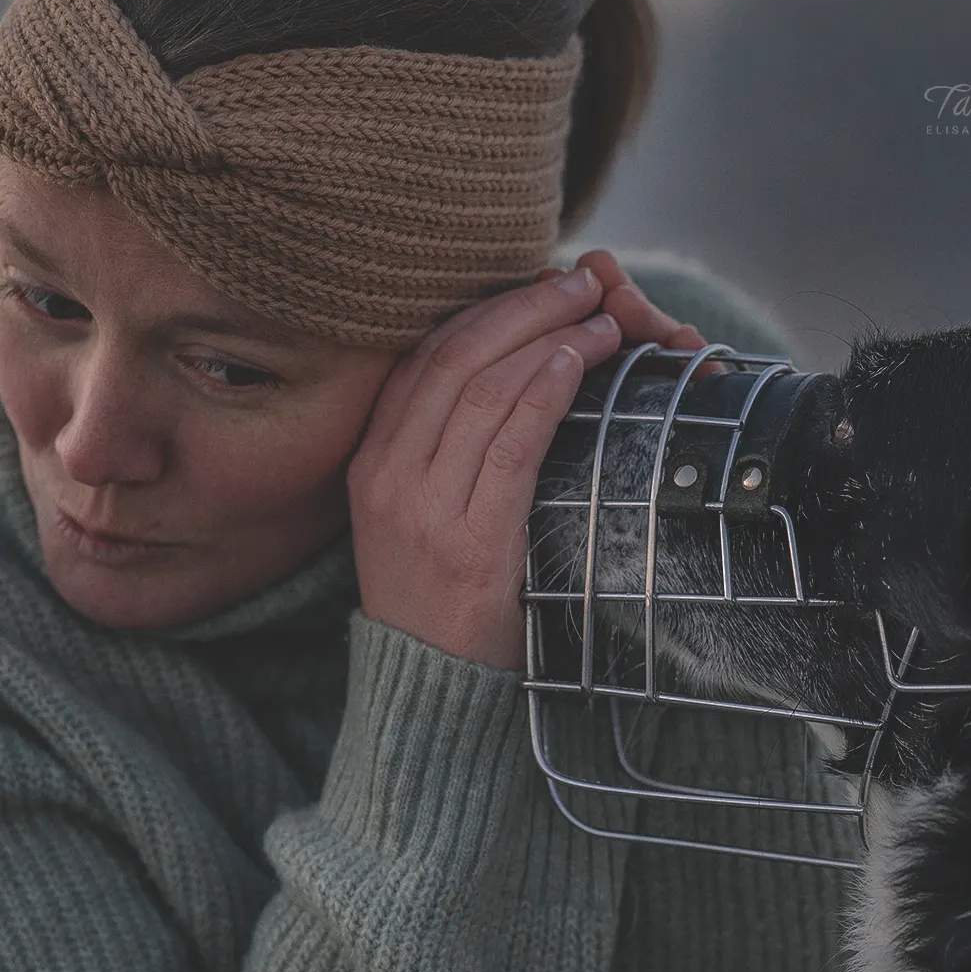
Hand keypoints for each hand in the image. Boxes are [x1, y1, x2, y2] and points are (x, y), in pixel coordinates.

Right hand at [348, 253, 703, 668]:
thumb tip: (508, 377)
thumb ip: (446, 452)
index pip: (426, 356)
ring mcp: (424, 510)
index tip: (540, 280)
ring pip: (484, 391)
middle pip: (456, 358)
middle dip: (525, 306)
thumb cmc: (443, 600)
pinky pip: (510, 446)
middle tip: (582, 280)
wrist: (430, 691)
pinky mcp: (469, 544)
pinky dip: (545, 392)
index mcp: (370, 461)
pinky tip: (576, 363)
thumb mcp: (420, 516)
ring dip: (549, 338)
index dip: (487, 307)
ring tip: (600, 316)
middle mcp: (387, 477)